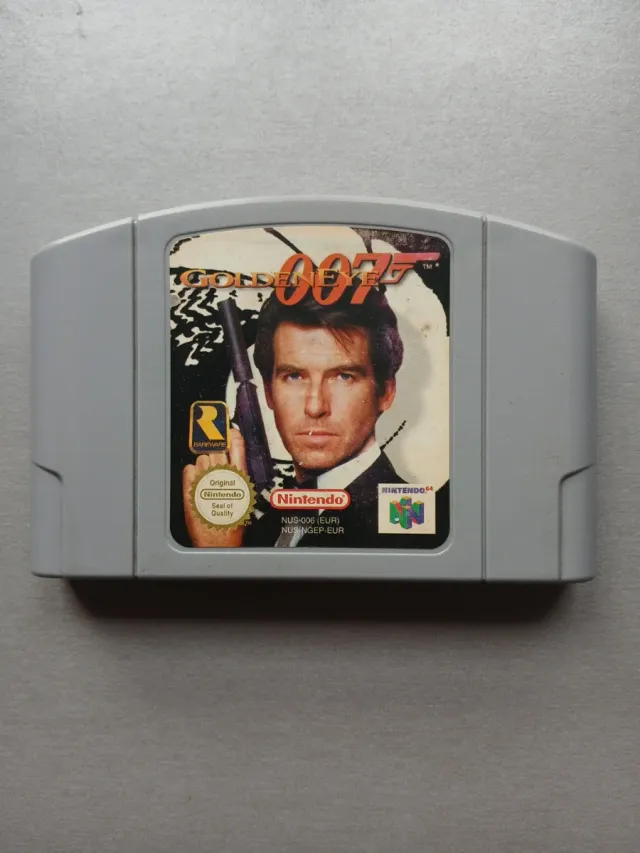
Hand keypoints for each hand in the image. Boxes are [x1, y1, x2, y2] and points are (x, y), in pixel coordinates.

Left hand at [182, 428, 246, 547]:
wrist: (217, 540)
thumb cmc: (231, 522)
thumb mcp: (243, 496)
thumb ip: (237, 476)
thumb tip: (232, 459)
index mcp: (238, 477)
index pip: (236, 446)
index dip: (231, 436)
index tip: (228, 431)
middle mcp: (222, 476)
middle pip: (216, 449)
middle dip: (214, 453)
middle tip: (213, 461)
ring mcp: (205, 480)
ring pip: (201, 458)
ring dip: (202, 465)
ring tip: (206, 479)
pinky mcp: (191, 487)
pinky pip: (188, 469)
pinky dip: (190, 473)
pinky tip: (196, 483)